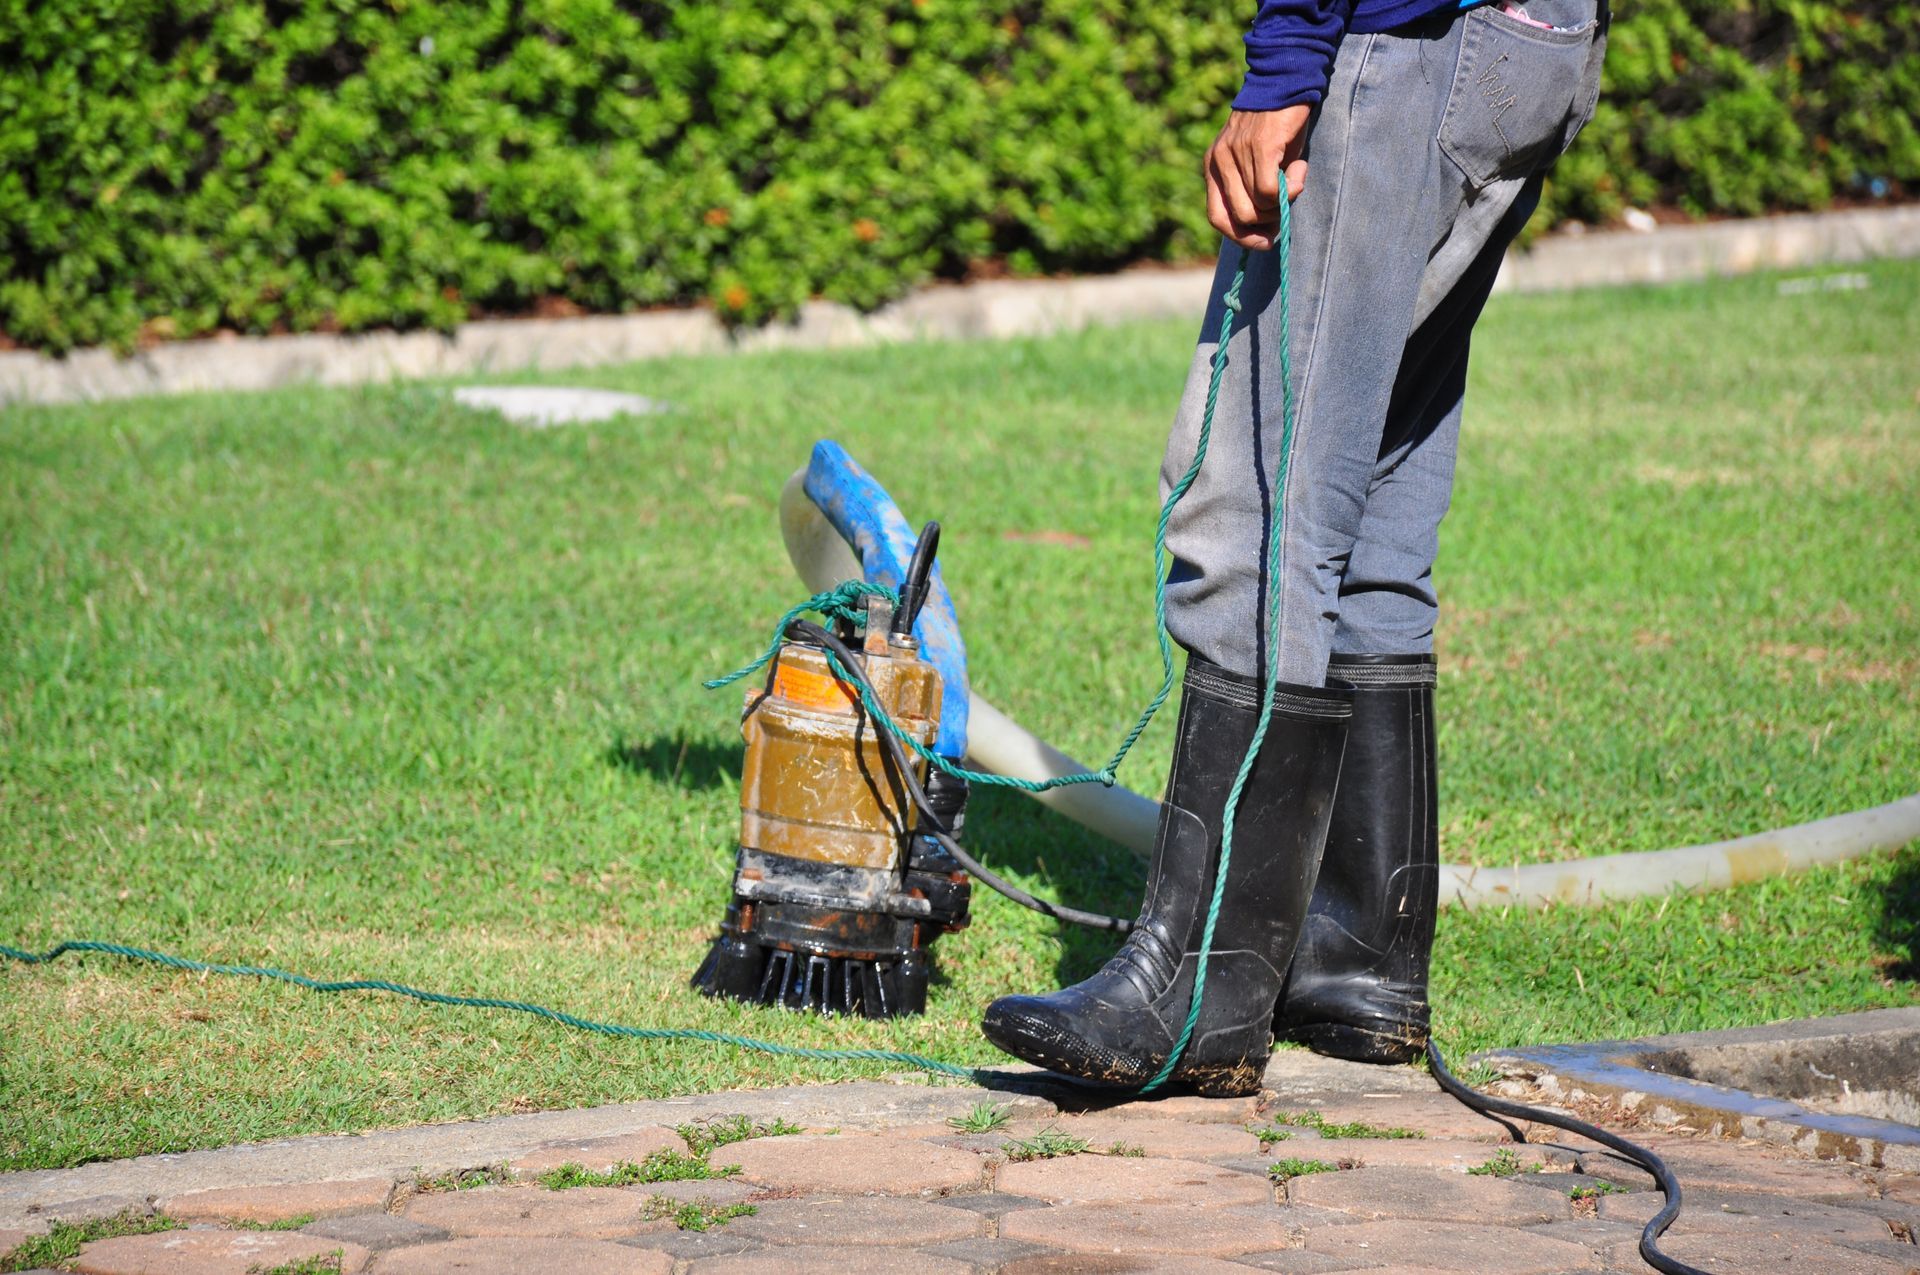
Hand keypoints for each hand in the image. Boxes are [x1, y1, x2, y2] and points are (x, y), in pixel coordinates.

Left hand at [1205, 106, 1311, 250]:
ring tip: (1295, 174)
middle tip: (1287, 203)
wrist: (1285, 82)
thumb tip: (1264, 231)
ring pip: (1258, 206)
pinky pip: (1272, 190)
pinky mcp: (1258, 147)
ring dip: (1284, 200)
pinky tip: (1300, 168)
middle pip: (1240, 217)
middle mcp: (1219, 162)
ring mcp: (1236, 154)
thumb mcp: (1256, 161)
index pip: (1217, 217)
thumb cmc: (1276, 126)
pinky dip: (1292, 188)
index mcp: (1213, 167)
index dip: (1240, 237)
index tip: (1265, 241)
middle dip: (1269, 221)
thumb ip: (1252, 190)